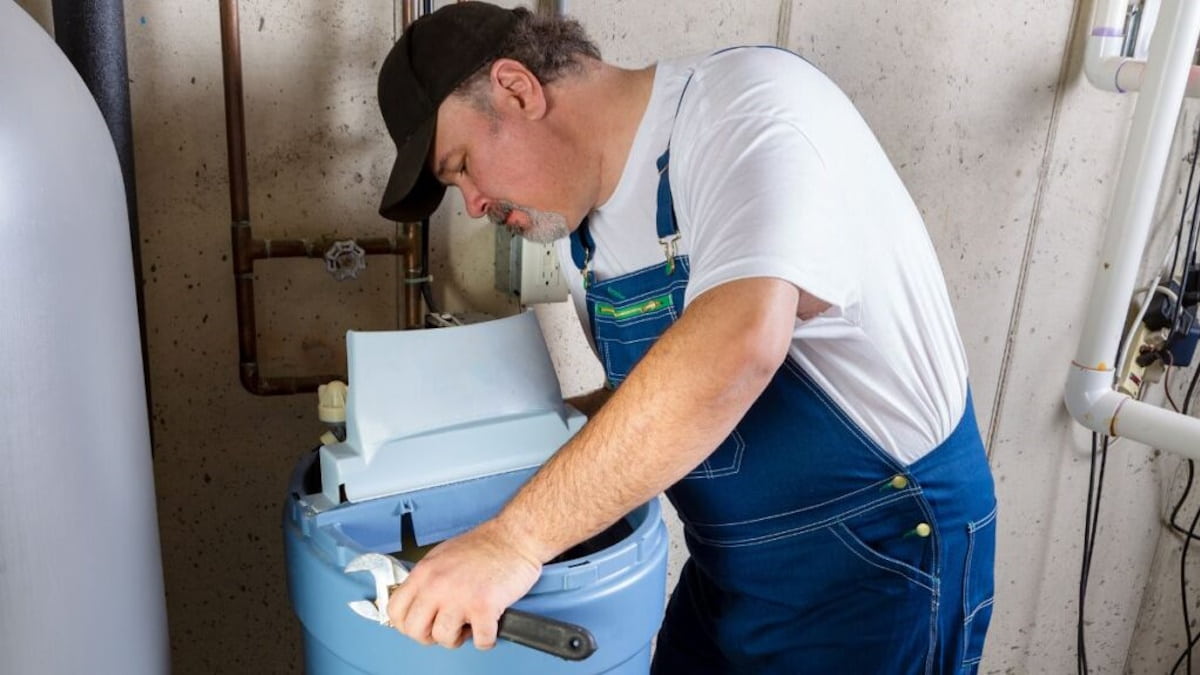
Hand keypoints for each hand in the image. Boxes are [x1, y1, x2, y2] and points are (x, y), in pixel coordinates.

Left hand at [386, 519, 542, 650]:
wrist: (515, 536)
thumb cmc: (485, 545)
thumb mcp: (441, 556)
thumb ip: (427, 580)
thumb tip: (419, 603)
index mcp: (424, 572)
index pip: (395, 610)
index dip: (406, 624)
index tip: (421, 624)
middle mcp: (437, 585)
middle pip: (414, 630)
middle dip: (430, 636)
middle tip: (445, 627)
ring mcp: (460, 597)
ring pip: (444, 639)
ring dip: (458, 638)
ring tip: (469, 624)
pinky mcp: (484, 606)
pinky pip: (480, 640)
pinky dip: (486, 639)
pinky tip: (489, 626)